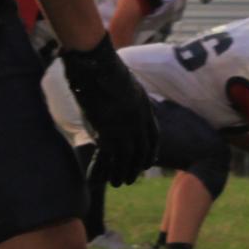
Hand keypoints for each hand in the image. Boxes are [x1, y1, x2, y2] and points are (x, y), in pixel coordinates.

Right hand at [60, 38, 159, 186]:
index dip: (151, 151)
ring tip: (119, 183)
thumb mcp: (123, 83)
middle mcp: (138, 121)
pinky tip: (105, 179)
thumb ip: (125, 97)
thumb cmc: (103, 68)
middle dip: (137, 166)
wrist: (95, 65)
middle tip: (132, 177)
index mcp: (144, 107)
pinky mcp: (108, 133)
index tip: (148, 161)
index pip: (153, 135)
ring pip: (127, 159)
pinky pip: (110, 159)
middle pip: (141, 150)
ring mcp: (124, 128)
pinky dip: (108, 171)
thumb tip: (119, 102)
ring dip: (123, 173)